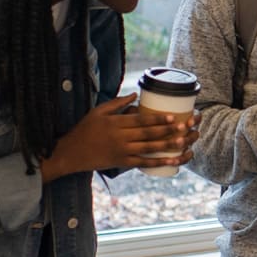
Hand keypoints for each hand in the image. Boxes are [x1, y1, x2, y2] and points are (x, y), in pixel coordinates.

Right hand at [42, 94, 189, 181]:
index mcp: (115, 123)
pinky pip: (143, 162)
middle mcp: (120, 137)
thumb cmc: (84, 129)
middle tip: (184, 127)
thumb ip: (117, 103)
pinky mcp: (122, 163)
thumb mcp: (98, 111)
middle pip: (148, 134)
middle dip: (168, 131)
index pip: (140, 120)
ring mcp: (122, 151)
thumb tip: (136, 93)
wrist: (71, 153)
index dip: (157, 119)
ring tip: (183, 142)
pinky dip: (158, 162)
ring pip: (148, 148)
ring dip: (167, 145)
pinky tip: (171, 161)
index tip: (172, 116)